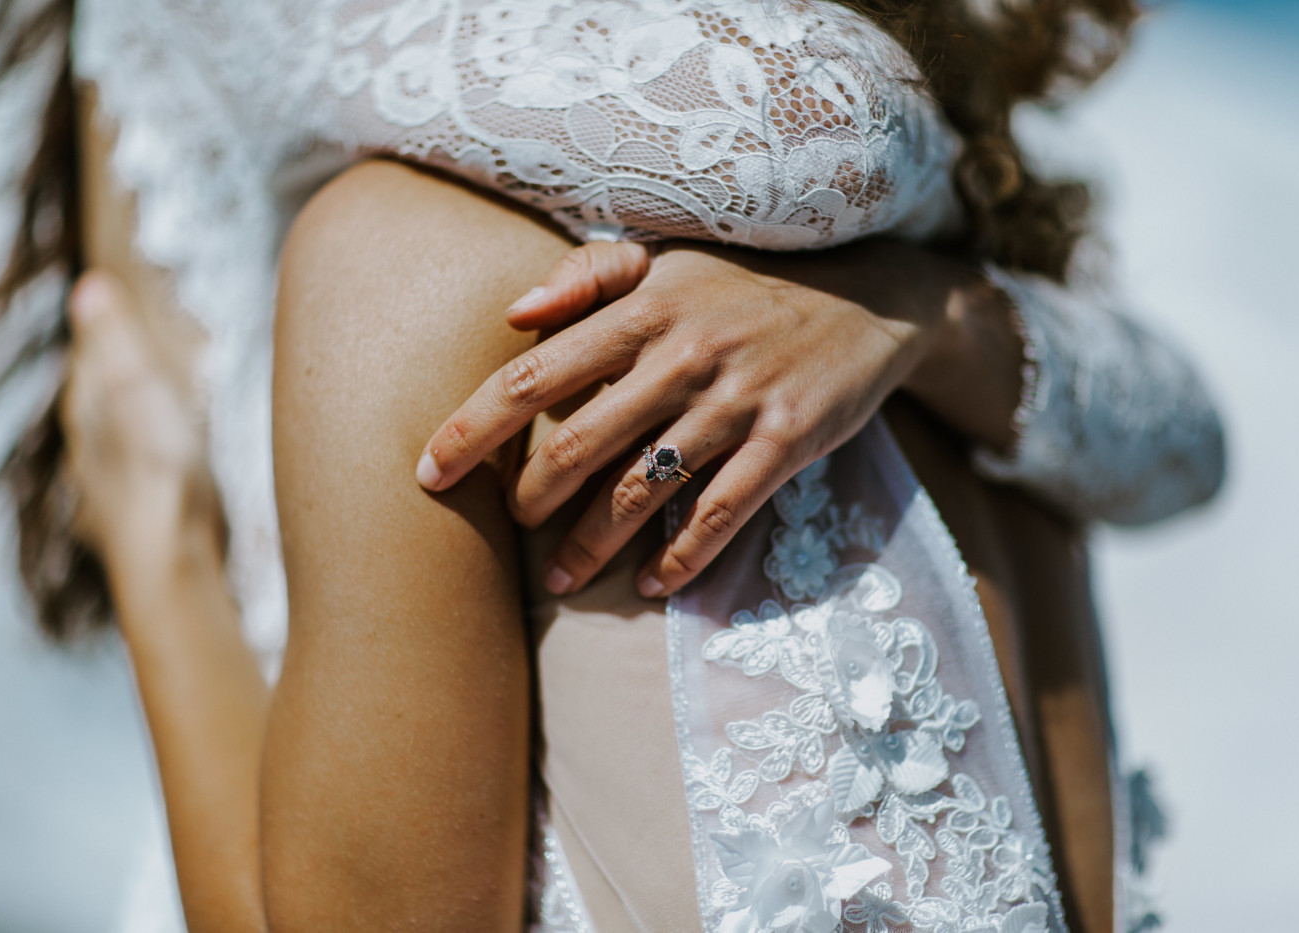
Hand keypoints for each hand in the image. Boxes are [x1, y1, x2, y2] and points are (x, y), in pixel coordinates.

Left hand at [61, 271, 221, 570]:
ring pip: (113, 442)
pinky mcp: (132, 521)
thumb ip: (117, 340)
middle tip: (151, 354)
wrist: (168, 558)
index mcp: (88, 410)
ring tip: (158, 408)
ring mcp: (106, 489)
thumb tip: (90, 286)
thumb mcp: (141, 388)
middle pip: (98, 401)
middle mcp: (87, 449)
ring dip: (132, 422)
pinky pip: (133, 478)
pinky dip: (145, 463)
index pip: (91, 357)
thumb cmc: (159, 471)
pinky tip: (158, 470)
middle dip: (120, 377)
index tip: (131, 309)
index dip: (110, 332)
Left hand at [415, 242, 944, 597]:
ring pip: (645, 486)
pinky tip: (654, 583)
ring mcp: (738, 401)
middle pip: (582, 439)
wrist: (870, 297)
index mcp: (645, 309)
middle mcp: (684, 354)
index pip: (535, 371)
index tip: (429, 470)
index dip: (475, 426)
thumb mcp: (671, 261)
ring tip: (561, 579)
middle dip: (531, 495)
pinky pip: (722, 510)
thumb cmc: (748, 284)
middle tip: (512, 525)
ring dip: (596, 542)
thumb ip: (589, 276)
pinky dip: (684, 554)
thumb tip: (513, 312)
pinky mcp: (786, 440)